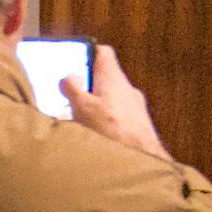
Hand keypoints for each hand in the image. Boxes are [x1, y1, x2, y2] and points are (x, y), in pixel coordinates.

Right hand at [72, 43, 165, 159]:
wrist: (142, 158)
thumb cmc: (113, 130)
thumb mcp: (83, 107)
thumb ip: (73, 89)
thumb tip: (68, 77)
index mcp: (113, 78)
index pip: (103, 53)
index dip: (87, 53)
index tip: (73, 60)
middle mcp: (127, 89)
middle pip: (105, 79)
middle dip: (87, 86)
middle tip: (69, 97)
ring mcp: (135, 108)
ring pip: (111, 100)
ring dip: (96, 107)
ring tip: (79, 122)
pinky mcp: (139, 126)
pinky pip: (119, 117)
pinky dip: (106, 122)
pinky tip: (96, 137)